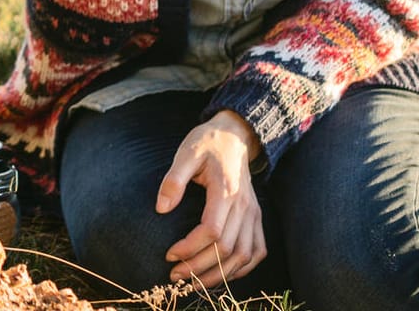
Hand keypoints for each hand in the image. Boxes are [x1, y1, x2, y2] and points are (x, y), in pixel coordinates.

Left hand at [158, 109, 266, 288]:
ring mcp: (254, 213)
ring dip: (220, 274)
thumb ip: (173, 180)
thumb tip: (161, 208)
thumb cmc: (206, 143)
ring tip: (195, 282)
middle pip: (227, 249)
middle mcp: (244, 206)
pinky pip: (257, 251)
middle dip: (200, 267)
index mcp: (226, 190)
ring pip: (244, 256)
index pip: (212, 230)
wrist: (234, 136)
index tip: (169, 254)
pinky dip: (242, 268)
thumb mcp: (185, 153)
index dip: (190, 247)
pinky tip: (222, 274)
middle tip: (176, 275)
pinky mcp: (257, 218)